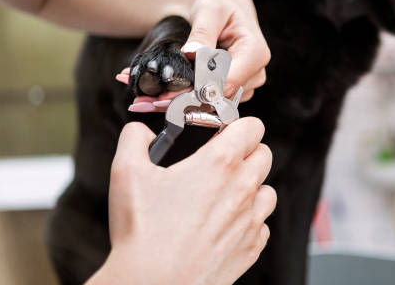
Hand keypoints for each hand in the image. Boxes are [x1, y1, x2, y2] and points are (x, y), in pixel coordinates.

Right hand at [87, 118, 275, 284]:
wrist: (153, 284)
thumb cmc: (143, 232)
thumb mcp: (126, 172)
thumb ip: (134, 139)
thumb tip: (140, 132)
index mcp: (220, 163)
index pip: (253, 126)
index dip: (239, 125)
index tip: (225, 132)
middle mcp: (243, 189)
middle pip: (264, 154)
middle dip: (246, 152)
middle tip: (220, 162)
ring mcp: (250, 220)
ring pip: (267, 190)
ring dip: (251, 187)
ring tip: (223, 194)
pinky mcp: (251, 247)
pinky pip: (262, 224)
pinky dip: (249, 220)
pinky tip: (224, 224)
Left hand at [115, 0, 269, 111]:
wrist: (227, 8)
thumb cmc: (221, 4)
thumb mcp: (210, 10)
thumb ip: (202, 32)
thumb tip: (191, 53)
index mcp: (255, 53)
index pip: (228, 80)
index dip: (199, 89)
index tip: (168, 94)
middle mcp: (255, 73)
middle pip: (219, 96)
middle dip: (184, 99)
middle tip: (149, 100)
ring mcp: (246, 84)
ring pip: (212, 102)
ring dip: (182, 101)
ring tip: (150, 98)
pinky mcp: (233, 89)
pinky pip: (210, 99)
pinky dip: (187, 98)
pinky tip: (163, 94)